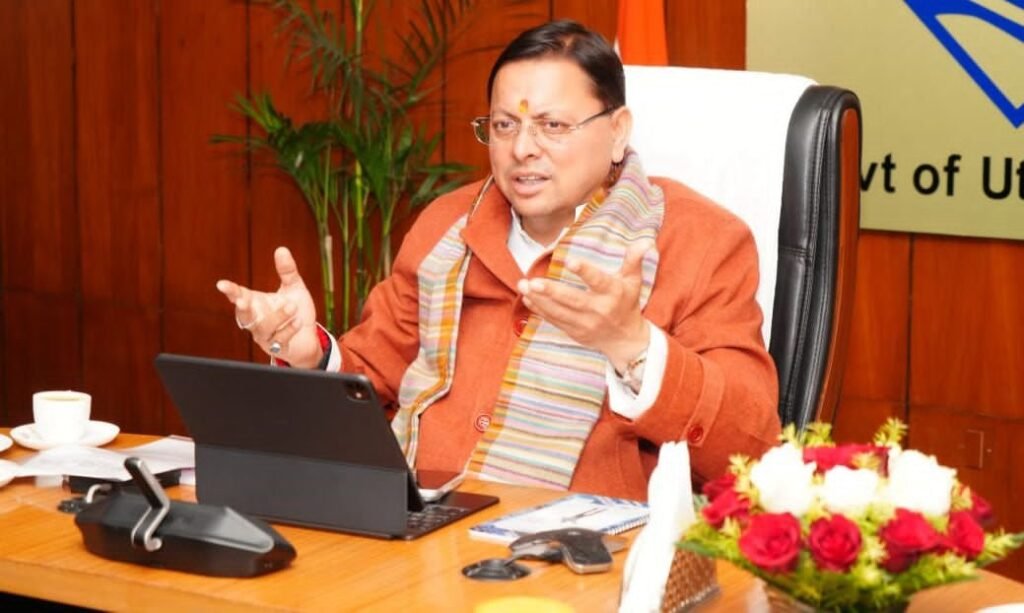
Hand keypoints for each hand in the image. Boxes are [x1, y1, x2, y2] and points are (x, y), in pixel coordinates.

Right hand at [216, 247, 322, 367]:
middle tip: (242, 301)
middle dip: (242, 308)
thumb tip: (281, 249)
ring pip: (263, 327)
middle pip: (243, 316)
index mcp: (256, 303)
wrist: (309, 337)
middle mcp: (257, 320)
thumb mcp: (294, 288)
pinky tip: (299, 321)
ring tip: (292, 306)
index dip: (230, 291)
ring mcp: (265, 336)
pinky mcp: (277, 348)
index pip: (239, 295)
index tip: (221, 284)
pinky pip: (279, 340)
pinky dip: (288, 329)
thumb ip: (287, 271)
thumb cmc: (297, 311)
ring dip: (277, 316)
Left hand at [517, 241, 652, 371]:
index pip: (598, 281)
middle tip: (531, 281)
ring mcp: (585, 323)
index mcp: (613, 293)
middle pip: (572, 300)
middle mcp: (598, 309)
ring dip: (539, 300)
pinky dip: (540, 310)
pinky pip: (554, 321)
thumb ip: (634, 260)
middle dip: (551, 291)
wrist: (625, 340)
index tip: (570, 260)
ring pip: (559, 312)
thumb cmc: (627, 303)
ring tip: (523, 286)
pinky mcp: (574, 332)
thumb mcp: (633, 281)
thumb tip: (644, 241)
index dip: (585, 271)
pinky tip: (527, 299)